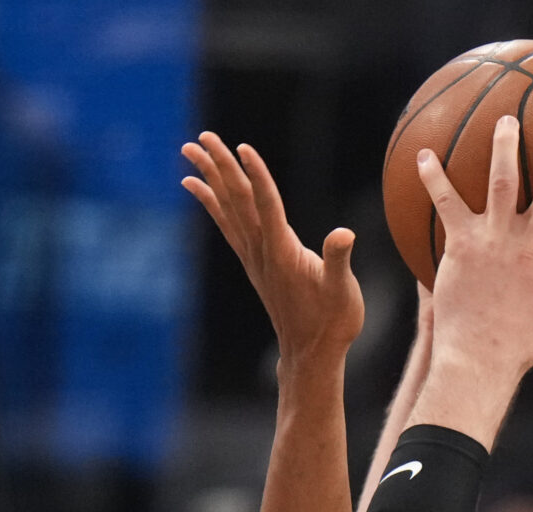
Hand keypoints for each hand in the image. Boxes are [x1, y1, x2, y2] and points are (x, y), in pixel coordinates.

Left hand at [181, 133, 362, 366]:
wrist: (310, 353)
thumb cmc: (332, 322)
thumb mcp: (343, 292)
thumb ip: (339, 262)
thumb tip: (343, 234)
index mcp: (283, 252)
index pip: (266, 205)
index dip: (255, 175)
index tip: (242, 147)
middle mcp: (261, 250)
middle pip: (237, 200)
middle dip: (220, 166)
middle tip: (203, 137)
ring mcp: (253, 256)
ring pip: (226, 208)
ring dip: (208, 177)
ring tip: (189, 151)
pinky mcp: (253, 262)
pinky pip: (226, 224)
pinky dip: (210, 202)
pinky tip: (196, 186)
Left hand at [417, 116, 532, 381]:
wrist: (479, 358)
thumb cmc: (523, 348)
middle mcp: (532, 242)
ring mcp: (497, 239)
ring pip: (504, 180)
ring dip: (505, 146)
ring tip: (506, 121)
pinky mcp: (463, 243)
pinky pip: (446, 202)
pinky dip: (433, 177)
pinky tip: (422, 155)